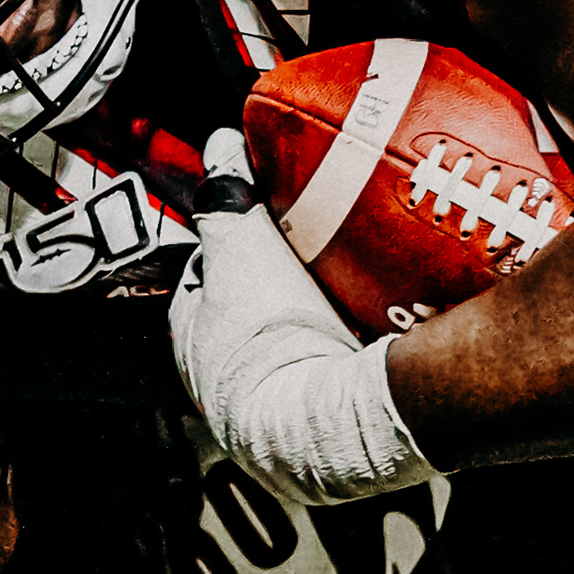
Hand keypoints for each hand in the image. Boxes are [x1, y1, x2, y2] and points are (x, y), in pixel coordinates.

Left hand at [168, 133, 436, 506]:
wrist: (328, 424)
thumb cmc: (271, 339)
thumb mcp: (241, 245)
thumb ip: (226, 193)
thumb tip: (220, 147)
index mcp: (194, 338)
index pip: (206, 275)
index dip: (235, 241)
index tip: (268, 218)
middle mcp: (224, 382)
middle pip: (254, 307)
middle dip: (282, 278)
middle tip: (321, 248)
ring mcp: (272, 409)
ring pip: (296, 340)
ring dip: (320, 313)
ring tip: (357, 283)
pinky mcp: (321, 426)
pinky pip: (335, 368)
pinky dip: (351, 345)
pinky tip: (379, 326)